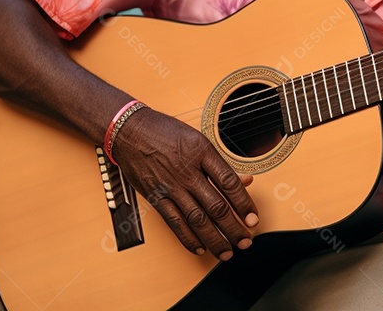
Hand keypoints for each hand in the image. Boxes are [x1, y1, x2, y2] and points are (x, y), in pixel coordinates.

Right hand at [111, 107, 258, 259]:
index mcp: (202, 153)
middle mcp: (187, 171)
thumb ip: (222, 163)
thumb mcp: (198, 139)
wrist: (129, 131)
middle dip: (233, 228)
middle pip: (216, 206)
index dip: (244, 204)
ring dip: (214, 239)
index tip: (253, 218)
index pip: (229, 183)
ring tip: (227, 251)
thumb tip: (246, 180)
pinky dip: (187, 238)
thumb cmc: (164, 131)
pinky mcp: (155, 197)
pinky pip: (174, 222)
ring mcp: (170, 186)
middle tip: (246, 241)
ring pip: (197, 219)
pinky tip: (199, 247)